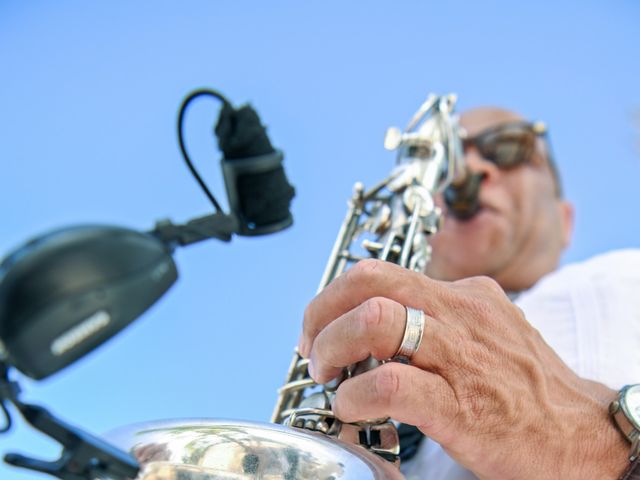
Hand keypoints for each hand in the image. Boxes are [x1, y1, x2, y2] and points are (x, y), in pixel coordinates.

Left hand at [299, 259, 627, 479]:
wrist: (584, 436)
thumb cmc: (529, 388)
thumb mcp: (488, 332)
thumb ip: (440, 319)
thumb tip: (379, 321)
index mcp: (464, 295)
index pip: (381, 272)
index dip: (336, 296)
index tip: (321, 325)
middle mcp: (460, 314)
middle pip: (370, 282)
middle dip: (323, 310)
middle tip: (313, 346)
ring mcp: (461, 356)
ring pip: (375, 321)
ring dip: (333, 346)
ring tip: (328, 374)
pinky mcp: (460, 405)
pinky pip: (388, 384)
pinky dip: (355, 394)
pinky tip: (352, 405)